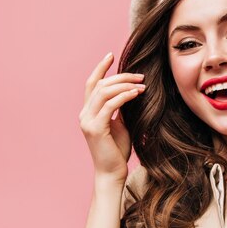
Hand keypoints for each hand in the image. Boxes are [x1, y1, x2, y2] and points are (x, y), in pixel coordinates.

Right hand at [78, 52, 145, 183]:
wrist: (112, 172)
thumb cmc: (117, 150)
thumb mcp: (121, 123)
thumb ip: (121, 108)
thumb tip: (131, 90)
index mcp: (88, 111)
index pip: (91, 84)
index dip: (100, 68)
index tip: (110, 55)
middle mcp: (84, 114)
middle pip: (100, 85)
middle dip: (120, 76)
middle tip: (140, 75)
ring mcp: (87, 121)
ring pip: (104, 93)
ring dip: (124, 85)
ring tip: (142, 84)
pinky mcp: (95, 129)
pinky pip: (110, 106)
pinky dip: (124, 96)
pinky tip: (137, 93)